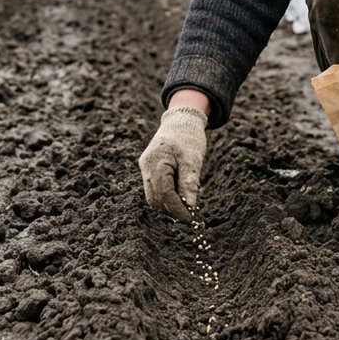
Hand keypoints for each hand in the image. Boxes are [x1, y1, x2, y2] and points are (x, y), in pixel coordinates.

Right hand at [139, 107, 207, 221]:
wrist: (180, 120)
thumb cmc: (188, 138)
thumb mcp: (193, 159)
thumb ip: (189, 183)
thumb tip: (190, 207)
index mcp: (156, 162)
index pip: (165, 194)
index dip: (177, 209)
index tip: (190, 219)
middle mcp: (146, 167)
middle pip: (155, 198)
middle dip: (172, 209)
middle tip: (190, 215)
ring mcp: (145, 168)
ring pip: (153, 196)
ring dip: (168, 204)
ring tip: (186, 205)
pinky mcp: (148, 169)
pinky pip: (155, 189)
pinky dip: (167, 196)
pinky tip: (180, 195)